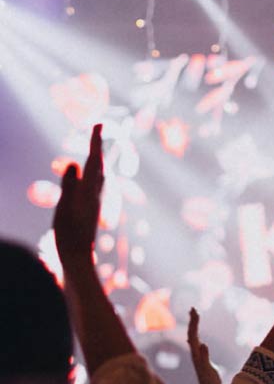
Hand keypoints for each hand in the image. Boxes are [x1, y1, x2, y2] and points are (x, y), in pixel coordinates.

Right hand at [53, 124, 103, 268]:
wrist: (79, 258)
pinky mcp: (91, 209)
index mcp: (88, 191)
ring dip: (96, 158)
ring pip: (98, 174)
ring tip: (95, 146)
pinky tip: (93, 175)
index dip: (95, 142)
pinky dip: (93, 171)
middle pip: (98, 164)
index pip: (93, 160)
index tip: (98, 124)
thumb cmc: (69, 235)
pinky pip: (94, 183)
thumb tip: (74, 163)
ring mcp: (94, 201)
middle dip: (97, 146)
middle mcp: (95, 193)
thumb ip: (69, 186)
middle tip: (97, 128)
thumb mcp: (64, 208)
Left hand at [187, 307, 220, 383]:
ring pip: (192, 337)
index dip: (194, 323)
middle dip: (192, 321)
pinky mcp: (200, 358)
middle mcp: (194, 352)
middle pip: (191, 333)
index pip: (193, 334)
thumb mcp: (208, 369)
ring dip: (193, 326)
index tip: (195, 312)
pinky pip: (195, 343)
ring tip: (194, 316)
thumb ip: (204, 357)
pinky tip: (194, 335)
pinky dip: (195, 335)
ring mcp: (196, 355)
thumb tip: (202, 344)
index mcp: (196, 353)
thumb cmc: (210, 381)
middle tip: (193, 308)